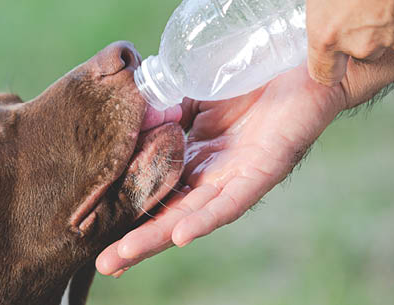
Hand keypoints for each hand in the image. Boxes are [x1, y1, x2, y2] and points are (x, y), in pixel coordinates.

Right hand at [96, 65, 346, 275]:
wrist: (300, 63)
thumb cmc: (248, 79)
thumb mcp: (193, 92)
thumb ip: (163, 106)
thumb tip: (128, 119)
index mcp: (192, 159)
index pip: (153, 191)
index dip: (127, 210)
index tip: (93, 231)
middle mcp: (211, 175)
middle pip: (168, 215)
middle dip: (136, 240)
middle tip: (103, 263)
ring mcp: (235, 177)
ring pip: (192, 215)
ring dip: (159, 237)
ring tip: (126, 255)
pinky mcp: (262, 170)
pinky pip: (231, 201)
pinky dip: (206, 218)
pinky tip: (182, 235)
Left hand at [306, 0, 393, 84]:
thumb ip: (322, 9)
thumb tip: (323, 12)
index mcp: (328, 34)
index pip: (323, 73)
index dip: (327, 63)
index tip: (330, 53)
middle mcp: (362, 44)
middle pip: (361, 53)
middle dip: (360, 35)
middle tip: (363, 4)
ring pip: (391, 40)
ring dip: (389, 23)